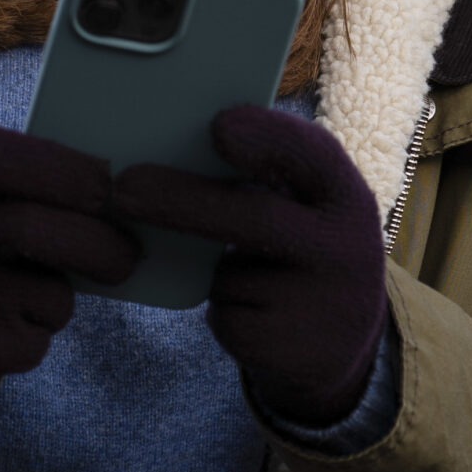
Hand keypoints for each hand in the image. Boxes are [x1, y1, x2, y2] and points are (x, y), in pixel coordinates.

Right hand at [0, 127, 139, 420]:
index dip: (65, 168)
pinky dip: (33, 342)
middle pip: (34, 229)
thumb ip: (43, 193)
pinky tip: (0, 333)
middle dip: (100, 246)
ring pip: (46, 296)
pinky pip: (30, 344)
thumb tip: (135, 199)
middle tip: (128, 258)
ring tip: (30, 296)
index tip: (112, 184)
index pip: (2, 156)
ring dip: (60, 302)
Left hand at [112, 106, 386, 426]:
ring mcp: (320, 303)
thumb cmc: (304, 250)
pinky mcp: (286, 347)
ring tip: (247, 273)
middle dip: (183, 200)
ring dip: (212, 269)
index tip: (219, 124)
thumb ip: (269, 182)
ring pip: (228, 273)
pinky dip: (222, 308)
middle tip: (124, 188)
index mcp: (347, 197)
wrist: (343, 343)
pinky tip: (254, 312)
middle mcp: (347, 248)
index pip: (316, 156)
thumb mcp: (309, 211)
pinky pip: (225, 315)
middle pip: (256, 218)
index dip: (270, 137)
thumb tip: (177, 153)